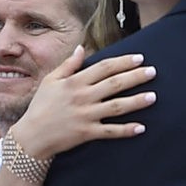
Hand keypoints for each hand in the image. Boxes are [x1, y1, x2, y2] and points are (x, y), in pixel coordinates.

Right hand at [8, 46, 156, 159]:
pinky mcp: (87, 133)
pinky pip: (110, 132)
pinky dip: (126, 130)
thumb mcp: (50, 81)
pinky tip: (141, 127)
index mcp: (74, 82)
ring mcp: (86, 116)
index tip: (139, 58)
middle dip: (135, 77)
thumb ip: (68, 65)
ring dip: (136, 102)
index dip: (122, 62)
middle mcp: (82, 97)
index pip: (104, 68)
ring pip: (116, 107)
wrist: (31, 137)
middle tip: (153, 72)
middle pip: (114, 84)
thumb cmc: (41, 107)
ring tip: (154, 97)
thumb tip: (81, 48)